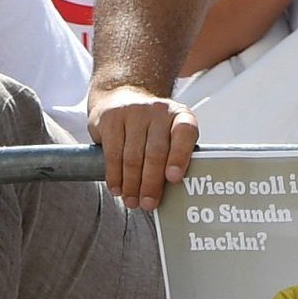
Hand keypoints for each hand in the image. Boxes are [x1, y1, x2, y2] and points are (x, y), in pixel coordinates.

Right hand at [90, 85, 197, 206]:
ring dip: (132, 185)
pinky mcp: (112, 118)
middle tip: (149, 204)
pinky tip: (117, 188)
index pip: (185, 132)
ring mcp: (134, 112)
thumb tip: (176, 194)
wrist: (124, 95)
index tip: (174, 178)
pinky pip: (113, 153)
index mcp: (180, 115)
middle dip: (151, 184)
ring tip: (132, 201)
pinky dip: (115, 176)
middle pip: (155, 152)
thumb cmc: (152, 126)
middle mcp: (158, 110)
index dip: (180, 156)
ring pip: (132, 156)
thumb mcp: (170, 134)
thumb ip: (175, 157)